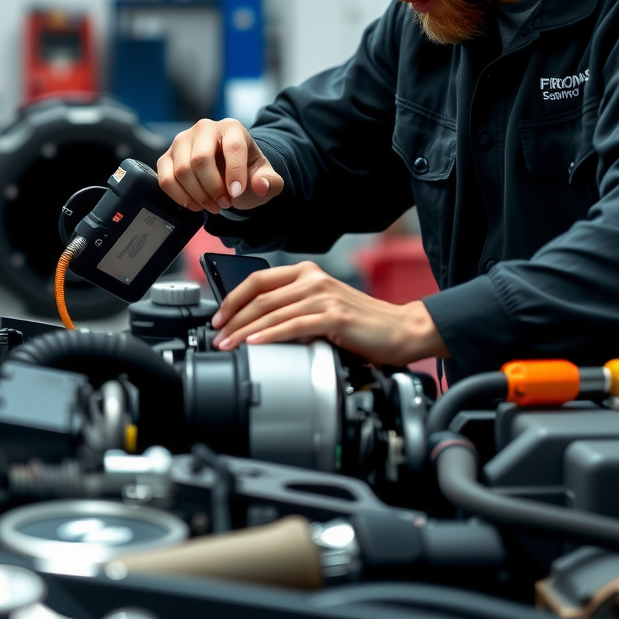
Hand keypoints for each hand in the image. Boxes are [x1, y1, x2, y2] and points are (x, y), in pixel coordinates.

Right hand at [157, 117, 283, 214]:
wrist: (228, 174)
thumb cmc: (246, 173)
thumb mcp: (264, 178)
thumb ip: (270, 182)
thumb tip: (261, 185)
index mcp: (231, 128)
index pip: (232, 147)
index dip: (234, 173)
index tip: (235, 194)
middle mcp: (204, 128)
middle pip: (201, 159)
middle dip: (213, 188)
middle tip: (225, 204)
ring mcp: (182, 141)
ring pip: (182, 171)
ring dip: (198, 195)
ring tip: (213, 206)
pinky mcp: (167, 157)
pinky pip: (165, 179)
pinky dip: (180, 197)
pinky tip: (194, 204)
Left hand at [210, 260, 448, 365]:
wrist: (401, 330)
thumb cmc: (361, 323)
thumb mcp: (321, 306)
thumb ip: (293, 307)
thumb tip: (254, 324)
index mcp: (306, 272)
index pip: (258, 280)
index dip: (233, 298)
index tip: (217, 317)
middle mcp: (313, 279)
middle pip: (260, 297)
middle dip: (232, 319)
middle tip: (216, 337)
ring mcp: (324, 296)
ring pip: (273, 312)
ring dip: (245, 331)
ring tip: (229, 345)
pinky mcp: (335, 317)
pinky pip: (294, 326)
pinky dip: (271, 335)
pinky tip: (256, 344)